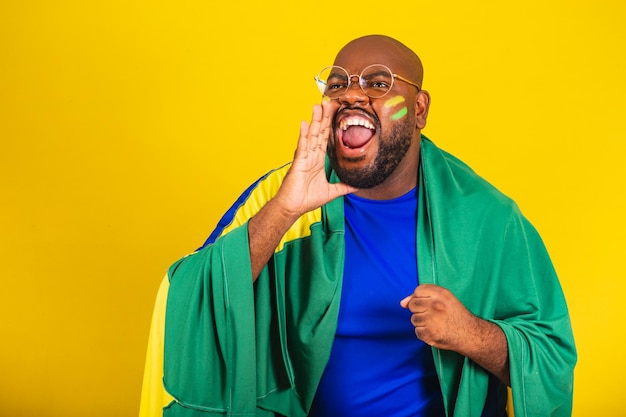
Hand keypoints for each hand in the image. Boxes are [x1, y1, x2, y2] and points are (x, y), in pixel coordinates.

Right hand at [274, 101, 356, 217]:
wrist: (293, 208)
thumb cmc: (307, 199)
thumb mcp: (331, 192)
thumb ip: (344, 187)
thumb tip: (358, 185)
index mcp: (318, 160)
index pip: (326, 139)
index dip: (331, 125)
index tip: (335, 112)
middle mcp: (311, 156)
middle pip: (319, 132)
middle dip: (324, 117)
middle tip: (329, 101)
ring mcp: (304, 157)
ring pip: (311, 135)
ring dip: (315, 120)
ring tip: (318, 105)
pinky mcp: (298, 163)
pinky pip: (302, 147)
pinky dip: (304, 135)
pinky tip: (305, 124)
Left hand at [400, 284, 478, 351]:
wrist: (470, 334)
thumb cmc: (456, 314)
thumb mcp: (444, 298)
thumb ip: (422, 296)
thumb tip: (402, 303)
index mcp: (441, 294)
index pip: (418, 290)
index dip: (421, 297)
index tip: (430, 303)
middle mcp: (436, 305)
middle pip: (413, 304)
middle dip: (420, 310)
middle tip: (433, 314)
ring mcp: (432, 320)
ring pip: (414, 319)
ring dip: (422, 322)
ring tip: (435, 323)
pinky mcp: (430, 334)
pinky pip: (417, 332)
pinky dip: (424, 333)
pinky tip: (435, 331)